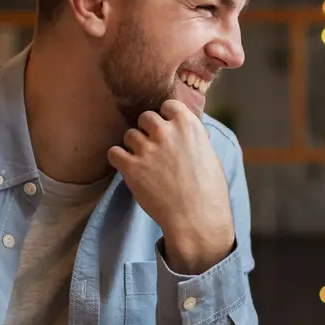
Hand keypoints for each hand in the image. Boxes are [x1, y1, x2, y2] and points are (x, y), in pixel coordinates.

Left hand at [108, 99, 233, 274]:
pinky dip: (119, 159)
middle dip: (148, 131)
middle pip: (145, 117)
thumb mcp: (210, 157)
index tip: (167, 129)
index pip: (168, 105)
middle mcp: (166, 131)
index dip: (166, 117)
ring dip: (134, 146)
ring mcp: (147, 148)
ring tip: (143, 163)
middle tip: (153, 148)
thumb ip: (197, 140)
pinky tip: (128, 168)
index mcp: (188, 125)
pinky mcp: (131, 167)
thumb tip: (193, 132)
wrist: (196, 219)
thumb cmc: (210, 191)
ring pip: (129, 135)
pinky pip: (114, 152)